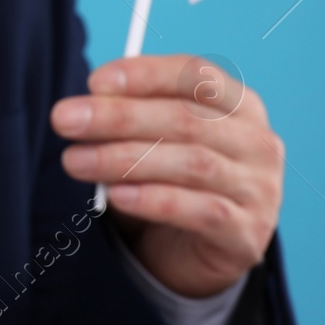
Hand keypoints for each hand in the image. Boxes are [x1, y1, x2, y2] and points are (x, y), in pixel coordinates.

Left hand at [50, 54, 283, 297]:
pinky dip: (154, 200)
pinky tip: (116, 196)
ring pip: (191, 164)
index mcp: (238, 104)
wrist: (195, 250)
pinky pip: (200, 211)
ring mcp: (259, 189)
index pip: (195, 75)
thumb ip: (130, 115)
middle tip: (65, 120)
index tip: (95, 82)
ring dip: (124, 159)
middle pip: (185, 119)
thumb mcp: (153, 138)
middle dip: (118, 117)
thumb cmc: (170, 177)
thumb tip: (87, 105)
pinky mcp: (246, 234)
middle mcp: (257, 142)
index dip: (145, 75)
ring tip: (75, 161)